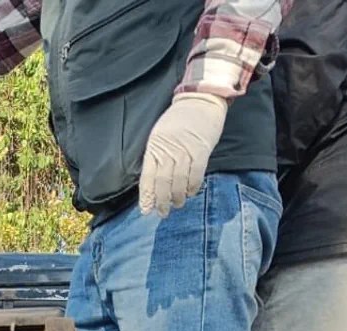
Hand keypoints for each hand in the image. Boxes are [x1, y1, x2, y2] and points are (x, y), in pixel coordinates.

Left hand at [138, 93, 228, 216]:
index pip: (147, 176)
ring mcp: (184, 150)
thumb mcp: (159, 135)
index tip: (146, 209)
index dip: (147, 195)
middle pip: (162, 182)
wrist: (200, 101)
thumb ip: (156, 156)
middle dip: (161, 200)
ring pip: (178, 181)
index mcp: (154, 147)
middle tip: (162, 212)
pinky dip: (192, 187)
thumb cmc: (178, 120)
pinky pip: (195, 174)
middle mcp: (167, 150)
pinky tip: (190, 193)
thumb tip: (152, 182)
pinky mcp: (201, 150)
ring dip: (177, 196)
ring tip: (176, 205)